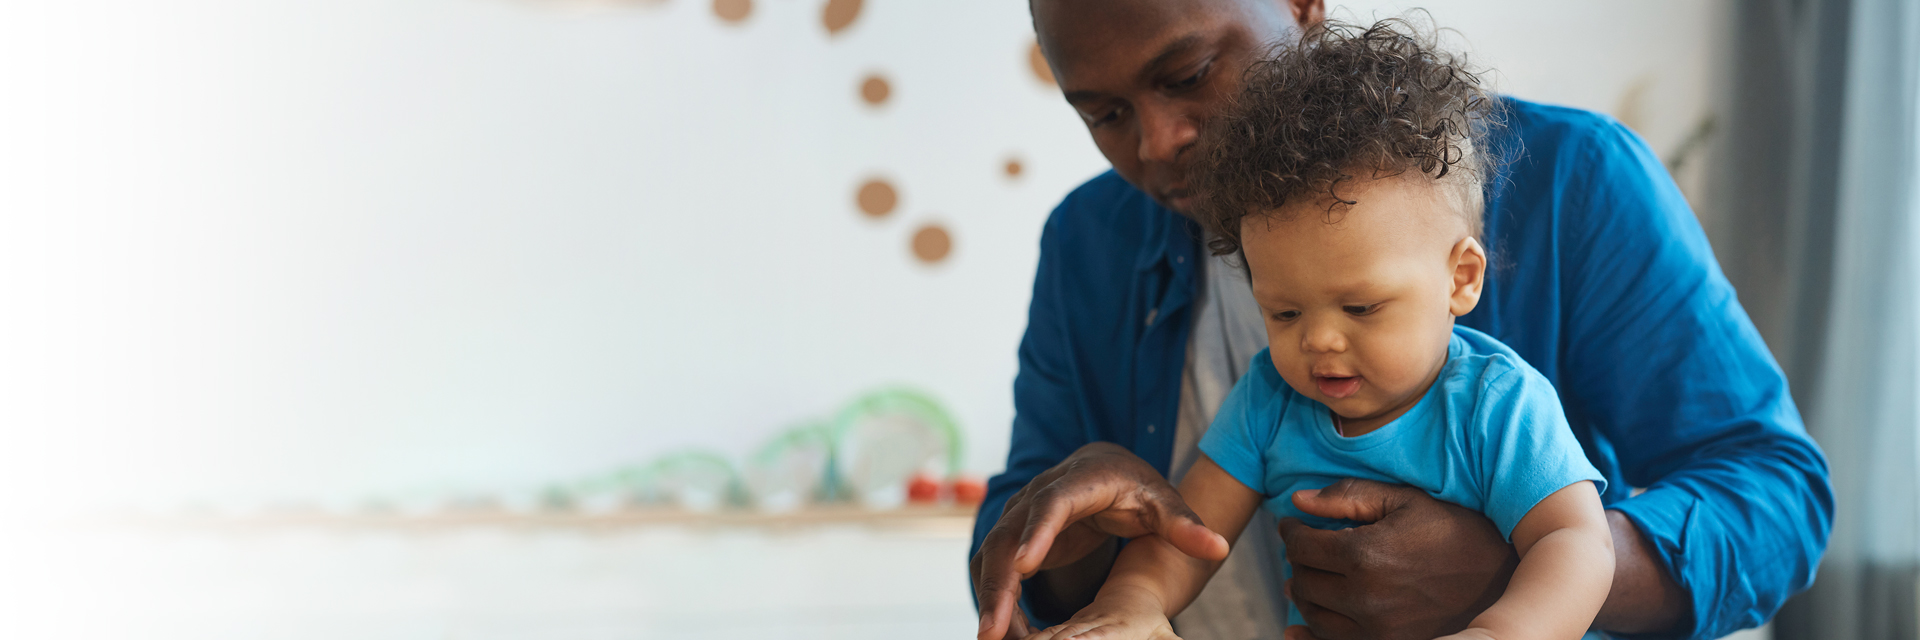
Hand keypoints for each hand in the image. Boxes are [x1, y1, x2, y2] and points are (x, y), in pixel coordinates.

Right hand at [974, 442, 1228, 639]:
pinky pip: (995, 571)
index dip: (1036, 534)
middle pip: (1007, 539)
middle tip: (993, 632)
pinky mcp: (1011, 538)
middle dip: (998, 587)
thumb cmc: (1135, 488)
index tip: (1025, 566)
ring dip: (990, 600)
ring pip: (992, 559)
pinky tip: (1004, 635)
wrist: (1102, 470)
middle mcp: (1038, 496)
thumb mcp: (1162, 503)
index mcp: (1079, 482)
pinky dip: (996, 602)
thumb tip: (1218, 547)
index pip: (1051, 505)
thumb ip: (1185, 525)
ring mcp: (1019, 517)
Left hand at [1278, 479, 1517, 639]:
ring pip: (1314, 616)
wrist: (1506, 576)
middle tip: (1304, 550)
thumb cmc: (1455, 531)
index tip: (1292, 525)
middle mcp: (1365, 598)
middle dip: (1298, 562)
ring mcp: (1377, 630)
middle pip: (1303, 582)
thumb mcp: (1406, 501)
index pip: (1301, 546)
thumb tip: (1297, 501)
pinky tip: (1297, 629)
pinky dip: (1311, 636)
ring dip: (1305, 595)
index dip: (1290, 532)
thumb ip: (1348, 497)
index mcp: (1365, 555)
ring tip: (1309, 578)